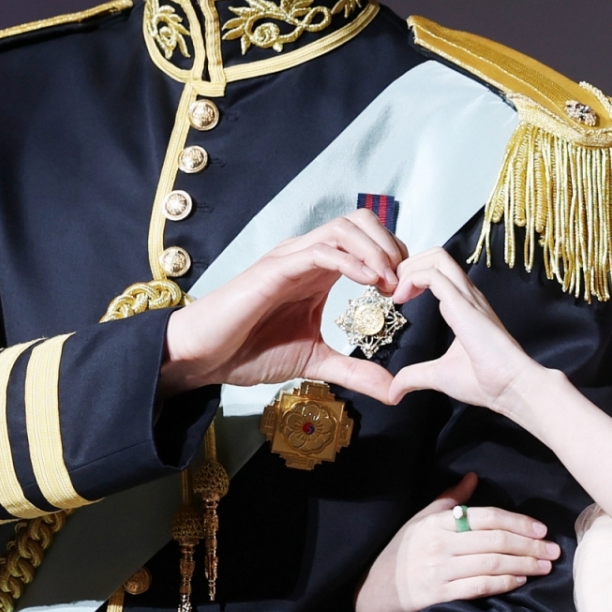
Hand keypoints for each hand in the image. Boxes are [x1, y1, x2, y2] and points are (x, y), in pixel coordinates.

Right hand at [159, 210, 404, 399]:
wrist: (204, 357)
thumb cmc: (249, 351)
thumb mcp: (316, 362)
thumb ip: (355, 371)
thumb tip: (394, 390)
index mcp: (319, 271)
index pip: (367, 241)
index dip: (395, 258)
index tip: (407, 291)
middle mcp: (306, 256)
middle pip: (360, 221)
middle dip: (391, 245)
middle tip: (403, 282)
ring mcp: (290, 258)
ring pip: (343, 228)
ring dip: (376, 250)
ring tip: (390, 282)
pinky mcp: (275, 268)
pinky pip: (320, 250)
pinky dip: (351, 261)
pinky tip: (369, 282)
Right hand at [355, 471, 559, 611]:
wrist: (374, 593)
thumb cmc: (402, 553)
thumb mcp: (421, 521)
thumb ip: (449, 500)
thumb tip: (474, 476)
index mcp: (437, 522)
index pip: (486, 517)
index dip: (517, 522)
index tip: (541, 529)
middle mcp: (439, 544)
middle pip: (494, 541)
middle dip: (529, 546)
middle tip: (554, 551)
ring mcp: (438, 570)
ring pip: (491, 564)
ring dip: (523, 565)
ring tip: (545, 566)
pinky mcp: (437, 595)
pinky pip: (478, 587)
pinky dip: (502, 583)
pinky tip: (520, 581)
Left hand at [388, 248, 546, 421]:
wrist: (510, 387)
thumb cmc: (486, 381)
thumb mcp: (439, 376)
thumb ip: (414, 377)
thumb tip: (393, 392)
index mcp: (463, 306)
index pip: (437, 271)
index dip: (412, 277)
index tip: (396, 299)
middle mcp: (467, 295)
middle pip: (436, 255)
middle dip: (407, 265)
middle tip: (391, 292)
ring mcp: (467, 297)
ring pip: (437, 257)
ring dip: (409, 268)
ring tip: (396, 293)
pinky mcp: (463, 304)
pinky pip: (434, 275)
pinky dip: (412, 279)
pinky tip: (401, 300)